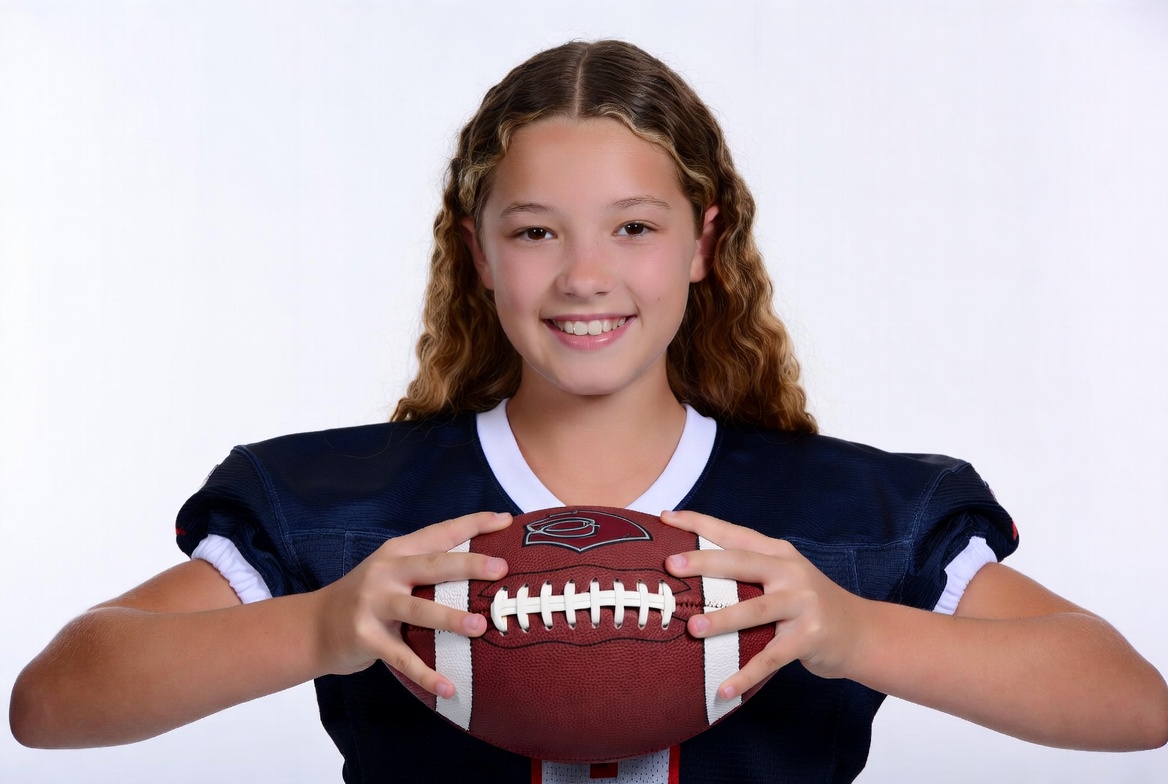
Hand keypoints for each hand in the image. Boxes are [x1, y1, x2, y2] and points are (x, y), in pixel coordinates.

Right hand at [312, 511, 511, 697]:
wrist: (314, 626)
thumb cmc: (367, 596)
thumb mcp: (391, 570)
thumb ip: (425, 565)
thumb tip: (482, 562)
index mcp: (398, 551)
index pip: (440, 533)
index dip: (473, 524)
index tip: (505, 520)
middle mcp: (386, 573)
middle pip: (431, 565)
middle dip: (467, 564)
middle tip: (500, 568)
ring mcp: (374, 605)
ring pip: (418, 610)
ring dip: (450, 618)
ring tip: (479, 626)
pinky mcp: (366, 638)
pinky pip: (402, 658)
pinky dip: (426, 674)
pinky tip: (449, 688)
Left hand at [661, 509, 866, 698]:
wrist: (861, 632)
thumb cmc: (806, 603)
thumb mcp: (784, 575)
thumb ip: (749, 569)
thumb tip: (690, 566)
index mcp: (778, 553)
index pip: (734, 533)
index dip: (700, 523)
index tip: (666, 518)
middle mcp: (790, 573)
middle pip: (743, 563)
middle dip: (706, 562)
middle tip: (672, 565)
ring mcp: (802, 605)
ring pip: (756, 610)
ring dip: (722, 620)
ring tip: (692, 629)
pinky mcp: (809, 639)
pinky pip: (771, 658)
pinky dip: (745, 675)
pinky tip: (723, 690)